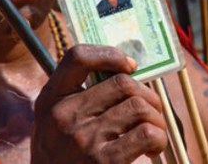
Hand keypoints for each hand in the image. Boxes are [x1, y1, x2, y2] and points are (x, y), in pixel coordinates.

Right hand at [31, 45, 167, 163]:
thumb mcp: (52, 126)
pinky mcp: (104, 162)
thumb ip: (75, 99)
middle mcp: (63, 116)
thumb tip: (125, 76)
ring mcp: (83, 139)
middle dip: (147, 94)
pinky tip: (152, 149)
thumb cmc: (60, 162)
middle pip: (122, 83)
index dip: (109, 55)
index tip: (129, 66)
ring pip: (140, 106)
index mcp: (49, 100)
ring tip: (154, 132)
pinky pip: (147, 134)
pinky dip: (158, 138)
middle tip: (151, 111)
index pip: (77, 57)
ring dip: (157, 119)